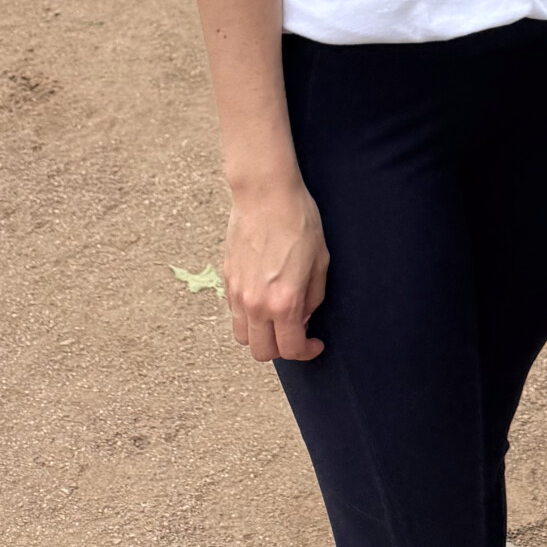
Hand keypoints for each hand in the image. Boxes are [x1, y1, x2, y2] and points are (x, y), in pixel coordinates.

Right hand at [221, 177, 329, 363]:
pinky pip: (234, 312)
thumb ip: (312, 298)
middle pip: (262, 352)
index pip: (291, 349)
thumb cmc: (298, 221)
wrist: (266, 193)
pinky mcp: (227, 279)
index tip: (315, 344)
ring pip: (243, 337)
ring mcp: (237, 293)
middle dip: (282, 349)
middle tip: (296, 332)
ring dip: (260, 335)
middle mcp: (256, 304)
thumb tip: (304, 317)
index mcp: (284, 302)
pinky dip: (247, 316)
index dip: (307, 352)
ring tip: (276, 318)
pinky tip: (262, 298)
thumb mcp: (320, 261)